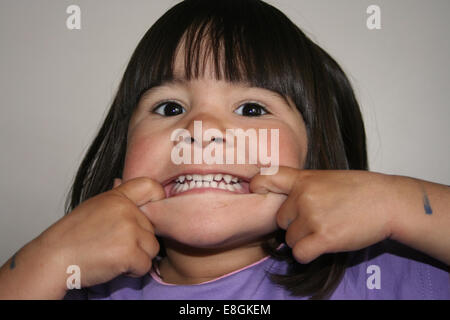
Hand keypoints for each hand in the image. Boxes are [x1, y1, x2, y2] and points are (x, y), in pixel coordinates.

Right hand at [37, 177, 164, 288]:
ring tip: (115, 255)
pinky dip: (133, 271)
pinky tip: (115, 265)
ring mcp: (128, 230)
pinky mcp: (129, 252)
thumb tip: (123, 181)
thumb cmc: (71, 236)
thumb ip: (117, 199)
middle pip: (153, 227)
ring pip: (152, 247)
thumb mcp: (94, 206)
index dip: (158, 199)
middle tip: (116, 245)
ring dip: (139, 256)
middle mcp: (125, 210)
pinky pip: (146, 265)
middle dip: (140, 240)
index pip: (151, 187)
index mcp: (117, 197)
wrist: (53, 258)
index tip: (152, 212)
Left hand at [250, 167, 397, 263]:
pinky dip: (308, 254)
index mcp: (303, 179)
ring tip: (326, 230)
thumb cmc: (359, 190)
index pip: (266, 178)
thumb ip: (303, 186)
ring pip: (290, 239)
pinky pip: (299, 253)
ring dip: (304, 240)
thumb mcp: (326, 178)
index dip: (257, 186)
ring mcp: (313, 216)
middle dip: (294, 224)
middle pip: (280, 220)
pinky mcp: (324, 237)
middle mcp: (304, 196)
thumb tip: (283, 201)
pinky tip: (322, 246)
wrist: (388, 202)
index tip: (256, 191)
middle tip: (317, 220)